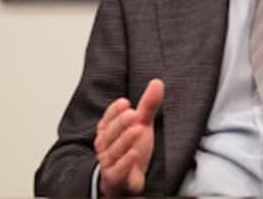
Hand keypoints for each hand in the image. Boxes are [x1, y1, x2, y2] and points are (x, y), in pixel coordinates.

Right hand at [94, 79, 163, 195]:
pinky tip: (134, 153)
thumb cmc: (132, 148)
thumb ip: (148, 105)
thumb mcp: (142, 124)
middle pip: (110, 133)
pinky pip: (118, 171)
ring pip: (114, 151)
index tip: (124, 102)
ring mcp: (109, 163)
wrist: (128, 179)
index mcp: (108, 130)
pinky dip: (125, 162)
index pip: (107, 118)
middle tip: (132, 114)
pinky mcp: (116, 178)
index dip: (114, 111)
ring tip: (137, 130)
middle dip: (120, 123)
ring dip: (125, 140)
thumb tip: (157, 82)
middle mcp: (105, 146)